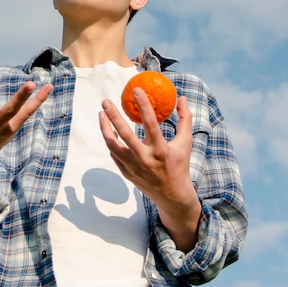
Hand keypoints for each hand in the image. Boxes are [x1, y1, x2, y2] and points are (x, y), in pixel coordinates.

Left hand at [99, 87, 201, 250]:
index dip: (143, 105)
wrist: (172, 196)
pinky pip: (114, 154)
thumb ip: (185, 120)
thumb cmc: (179, 165)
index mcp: (161, 150)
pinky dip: (111, 141)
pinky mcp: (126, 173)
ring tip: (102, 113)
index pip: (150, 123)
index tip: (136, 90)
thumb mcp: (185, 143)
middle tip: (106, 101)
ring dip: (105, 128)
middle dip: (113, 116)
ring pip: (113, 145)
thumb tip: (182, 98)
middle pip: (125, 135)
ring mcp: (133, 167)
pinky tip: (109, 131)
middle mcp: (145, 159)